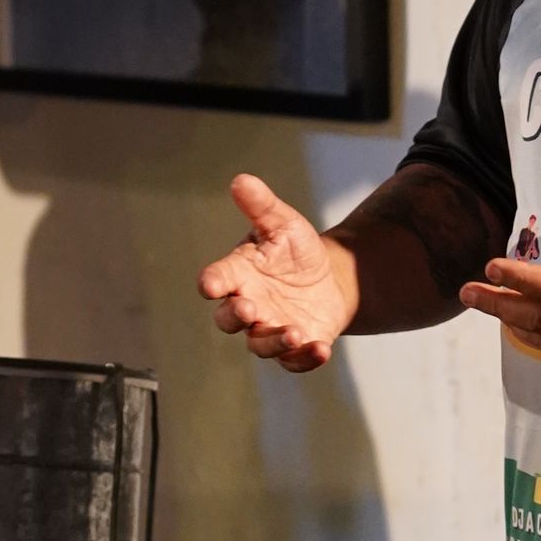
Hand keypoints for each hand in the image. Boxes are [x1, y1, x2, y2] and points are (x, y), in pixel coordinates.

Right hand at [197, 173, 355, 371]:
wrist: (330, 279)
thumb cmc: (296, 250)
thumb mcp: (284, 223)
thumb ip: (262, 206)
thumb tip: (241, 179)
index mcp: (239, 274)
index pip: (217, 279)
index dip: (212, 282)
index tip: (210, 284)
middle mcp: (248, 305)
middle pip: (229, 319)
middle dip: (236, 315)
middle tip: (249, 308)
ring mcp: (269, 329)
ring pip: (260, 344)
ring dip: (274, 341)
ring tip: (293, 333)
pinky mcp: (295, 348)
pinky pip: (294, 361)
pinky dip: (306, 359)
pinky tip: (322, 350)